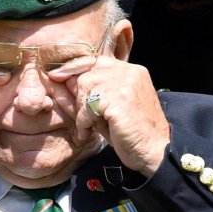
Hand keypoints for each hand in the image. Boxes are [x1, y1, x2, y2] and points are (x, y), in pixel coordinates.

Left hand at [51, 57, 169, 176]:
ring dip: (82, 111)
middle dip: (79, 98)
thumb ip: (93, 93)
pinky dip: (84, 122)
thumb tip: (65, 80)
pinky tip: (89, 133)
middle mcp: (130, 72)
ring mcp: (125, 84)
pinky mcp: (119, 99)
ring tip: (89, 127)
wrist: (155, 151)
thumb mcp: (112, 107)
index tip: (56, 75)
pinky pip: (88, 106)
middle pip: (87, 74)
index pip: (96, 59)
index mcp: (132, 71)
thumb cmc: (133, 133)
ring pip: (85, 88)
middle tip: (84, 119)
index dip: (74, 66)